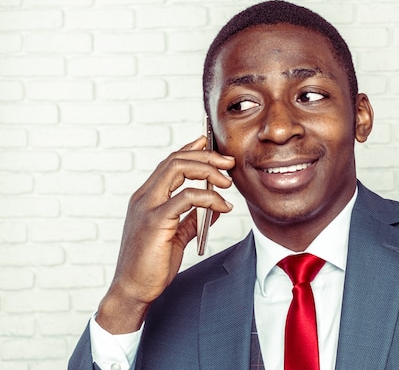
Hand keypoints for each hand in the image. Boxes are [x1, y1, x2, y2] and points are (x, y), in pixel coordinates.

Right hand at [96, 136, 235, 333]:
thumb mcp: (176, 237)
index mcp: (147, 198)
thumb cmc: (151, 265)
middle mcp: (144, 197)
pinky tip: (222, 206)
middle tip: (228, 163)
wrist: (134, 290)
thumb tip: (214, 208)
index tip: (209, 143)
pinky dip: (208, 198)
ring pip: (178, 169)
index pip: (169, 163)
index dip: (190, 149)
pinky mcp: (155, 221)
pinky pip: (185, 198)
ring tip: (228, 182)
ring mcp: (147, 207)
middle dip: (205, 156)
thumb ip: (192, 220)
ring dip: (208, 170)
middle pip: (175, 160)